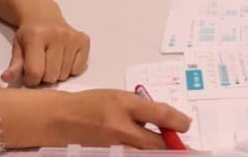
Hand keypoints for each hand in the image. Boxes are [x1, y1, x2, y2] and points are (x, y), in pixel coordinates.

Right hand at [0, 88, 190, 148]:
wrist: (60, 120)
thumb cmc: (91, 104)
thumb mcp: (118, 96)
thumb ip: (142, 108)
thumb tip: (168, 120)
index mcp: (124, 105)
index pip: (160, 114)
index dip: (178, 121)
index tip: (186, 125)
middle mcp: (120, 128)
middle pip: (157, 143)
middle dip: (172, 145)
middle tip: (181, 145)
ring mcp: (113, 147)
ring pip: (146, 155)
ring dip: (158, 152)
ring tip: (166, 150)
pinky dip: (141, 155)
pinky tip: (144, 151)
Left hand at [1, 1, 90, 85]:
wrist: (43, 14)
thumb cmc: (29, 33)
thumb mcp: (17, 47)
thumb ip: (14, 65)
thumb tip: (6, 78)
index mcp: (36, 36)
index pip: (35, 72)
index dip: (30, 80)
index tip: (29, 74)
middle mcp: (57, 34)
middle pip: (51, 76)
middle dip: (44, 77)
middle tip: (41, 66)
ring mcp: (72, 37)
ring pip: (65, 74)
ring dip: (57, 73)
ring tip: (51, 61)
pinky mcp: (84, 40)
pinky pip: (78, 69)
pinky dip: (70, 69)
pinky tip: (64, 58)